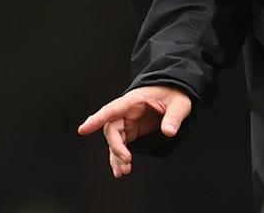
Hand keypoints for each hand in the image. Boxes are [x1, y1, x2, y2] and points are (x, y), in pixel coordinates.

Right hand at [77, 85, 192, 178]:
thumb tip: (169, 131)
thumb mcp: (180, 103)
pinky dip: (119, 157)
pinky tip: (121, 168)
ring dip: (116, 156)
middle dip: (116, 146)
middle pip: (112, 129)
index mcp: (134, 100)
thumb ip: (173, 117)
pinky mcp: (132, 131)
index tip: (84, 129)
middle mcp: (126, 112)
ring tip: (122, 171)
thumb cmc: (174, 93)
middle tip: (126, 160)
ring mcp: (128, 122)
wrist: (176, 93)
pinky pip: (121, 145)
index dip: (96, 119)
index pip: (111, 110)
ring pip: (114, 140)